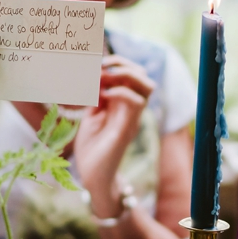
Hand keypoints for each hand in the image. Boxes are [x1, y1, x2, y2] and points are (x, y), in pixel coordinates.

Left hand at [73, 55, 154, 215]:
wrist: (93, 175)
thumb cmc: (92, 147)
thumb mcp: (90, 116)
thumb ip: (95, 98)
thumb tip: (94, 77)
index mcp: (122, 103)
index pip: (131, 74)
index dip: (116, 63)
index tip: (94, 65)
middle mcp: (131, 108)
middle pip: (143, 76)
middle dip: (123, 64)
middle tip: (101, 66)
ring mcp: (132, 118)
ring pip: (147, 86)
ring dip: (126, 75)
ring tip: (105, 77)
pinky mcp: (128, 128)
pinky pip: (137, 103)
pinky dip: (121, 93)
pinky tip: (103, 96)